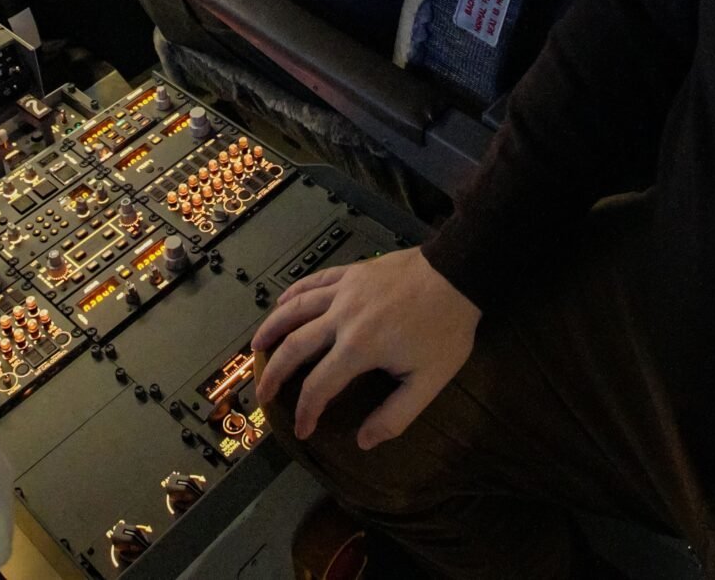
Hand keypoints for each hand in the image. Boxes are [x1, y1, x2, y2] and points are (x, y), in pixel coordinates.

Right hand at [251, 248, 477, 449]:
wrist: (457, 274)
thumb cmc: (445, 329)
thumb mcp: (429, 381)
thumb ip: (395, 415)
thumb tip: (364, 441)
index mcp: (359, 347)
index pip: (319, 386)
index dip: (306, 411)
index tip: (301, 429)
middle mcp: (342, 317)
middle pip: (295, 346)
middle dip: (274, 374)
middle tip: (263, 395)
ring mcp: (344, 290)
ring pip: (295, 309)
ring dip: (272, 329)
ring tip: (256, 347)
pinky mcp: (351, 273)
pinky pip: (313, 281)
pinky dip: (293, 293)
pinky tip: (281, 302)